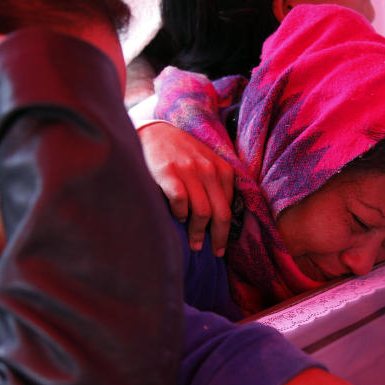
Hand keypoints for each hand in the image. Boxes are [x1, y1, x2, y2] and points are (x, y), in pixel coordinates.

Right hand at [138, 122, 234, 256]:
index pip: (230, 207)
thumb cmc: (182, 154)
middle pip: (221, 213)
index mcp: (222, 169)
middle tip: (215, 252)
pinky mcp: (169, 172)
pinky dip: (180, 214)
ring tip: (194, 243)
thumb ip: (217, 185)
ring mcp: (189, 170)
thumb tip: (223, 220)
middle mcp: (209, 169)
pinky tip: (178, 218)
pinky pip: (181, 201)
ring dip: (198, 232)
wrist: (154, 132)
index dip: (227, 230)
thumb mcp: (206, 163)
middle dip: (219, 237)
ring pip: (202, 212)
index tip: (221, 245)